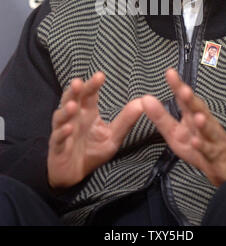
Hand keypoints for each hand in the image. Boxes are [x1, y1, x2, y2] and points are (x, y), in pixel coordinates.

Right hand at [48, 72, 142, 188]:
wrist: (75, 175)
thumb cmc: (93, 151)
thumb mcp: (113, 136)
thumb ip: (126, 120)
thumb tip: (143, 102)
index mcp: (87, 112)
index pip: (89, 95)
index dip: (93, 85)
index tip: (100, 76)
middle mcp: (74, 118)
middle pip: (72, 100)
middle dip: (75, 91)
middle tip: (79, 82)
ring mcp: (63, 131)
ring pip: (61, 117)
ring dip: (66, 111)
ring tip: (73, 105)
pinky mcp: (57, 147)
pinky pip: (58, 138)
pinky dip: (63, 133)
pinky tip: (69, 128)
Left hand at [142, 68, 225, 185]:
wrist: (225, 166)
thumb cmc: (199, 146)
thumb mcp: (174, 132)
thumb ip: (160, 117)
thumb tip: (145, 100)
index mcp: (191, 116)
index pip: (184, 98)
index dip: (177, 86)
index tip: (170, 73)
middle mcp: (203, 123)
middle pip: (198, 109)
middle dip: (192, 100)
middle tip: (184, 90)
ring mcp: (211, 138)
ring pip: (207, 129)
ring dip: (202, 123)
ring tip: (197, 117)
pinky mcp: (215, 155)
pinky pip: (209, 150)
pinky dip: (203, 146)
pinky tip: (196, 142)